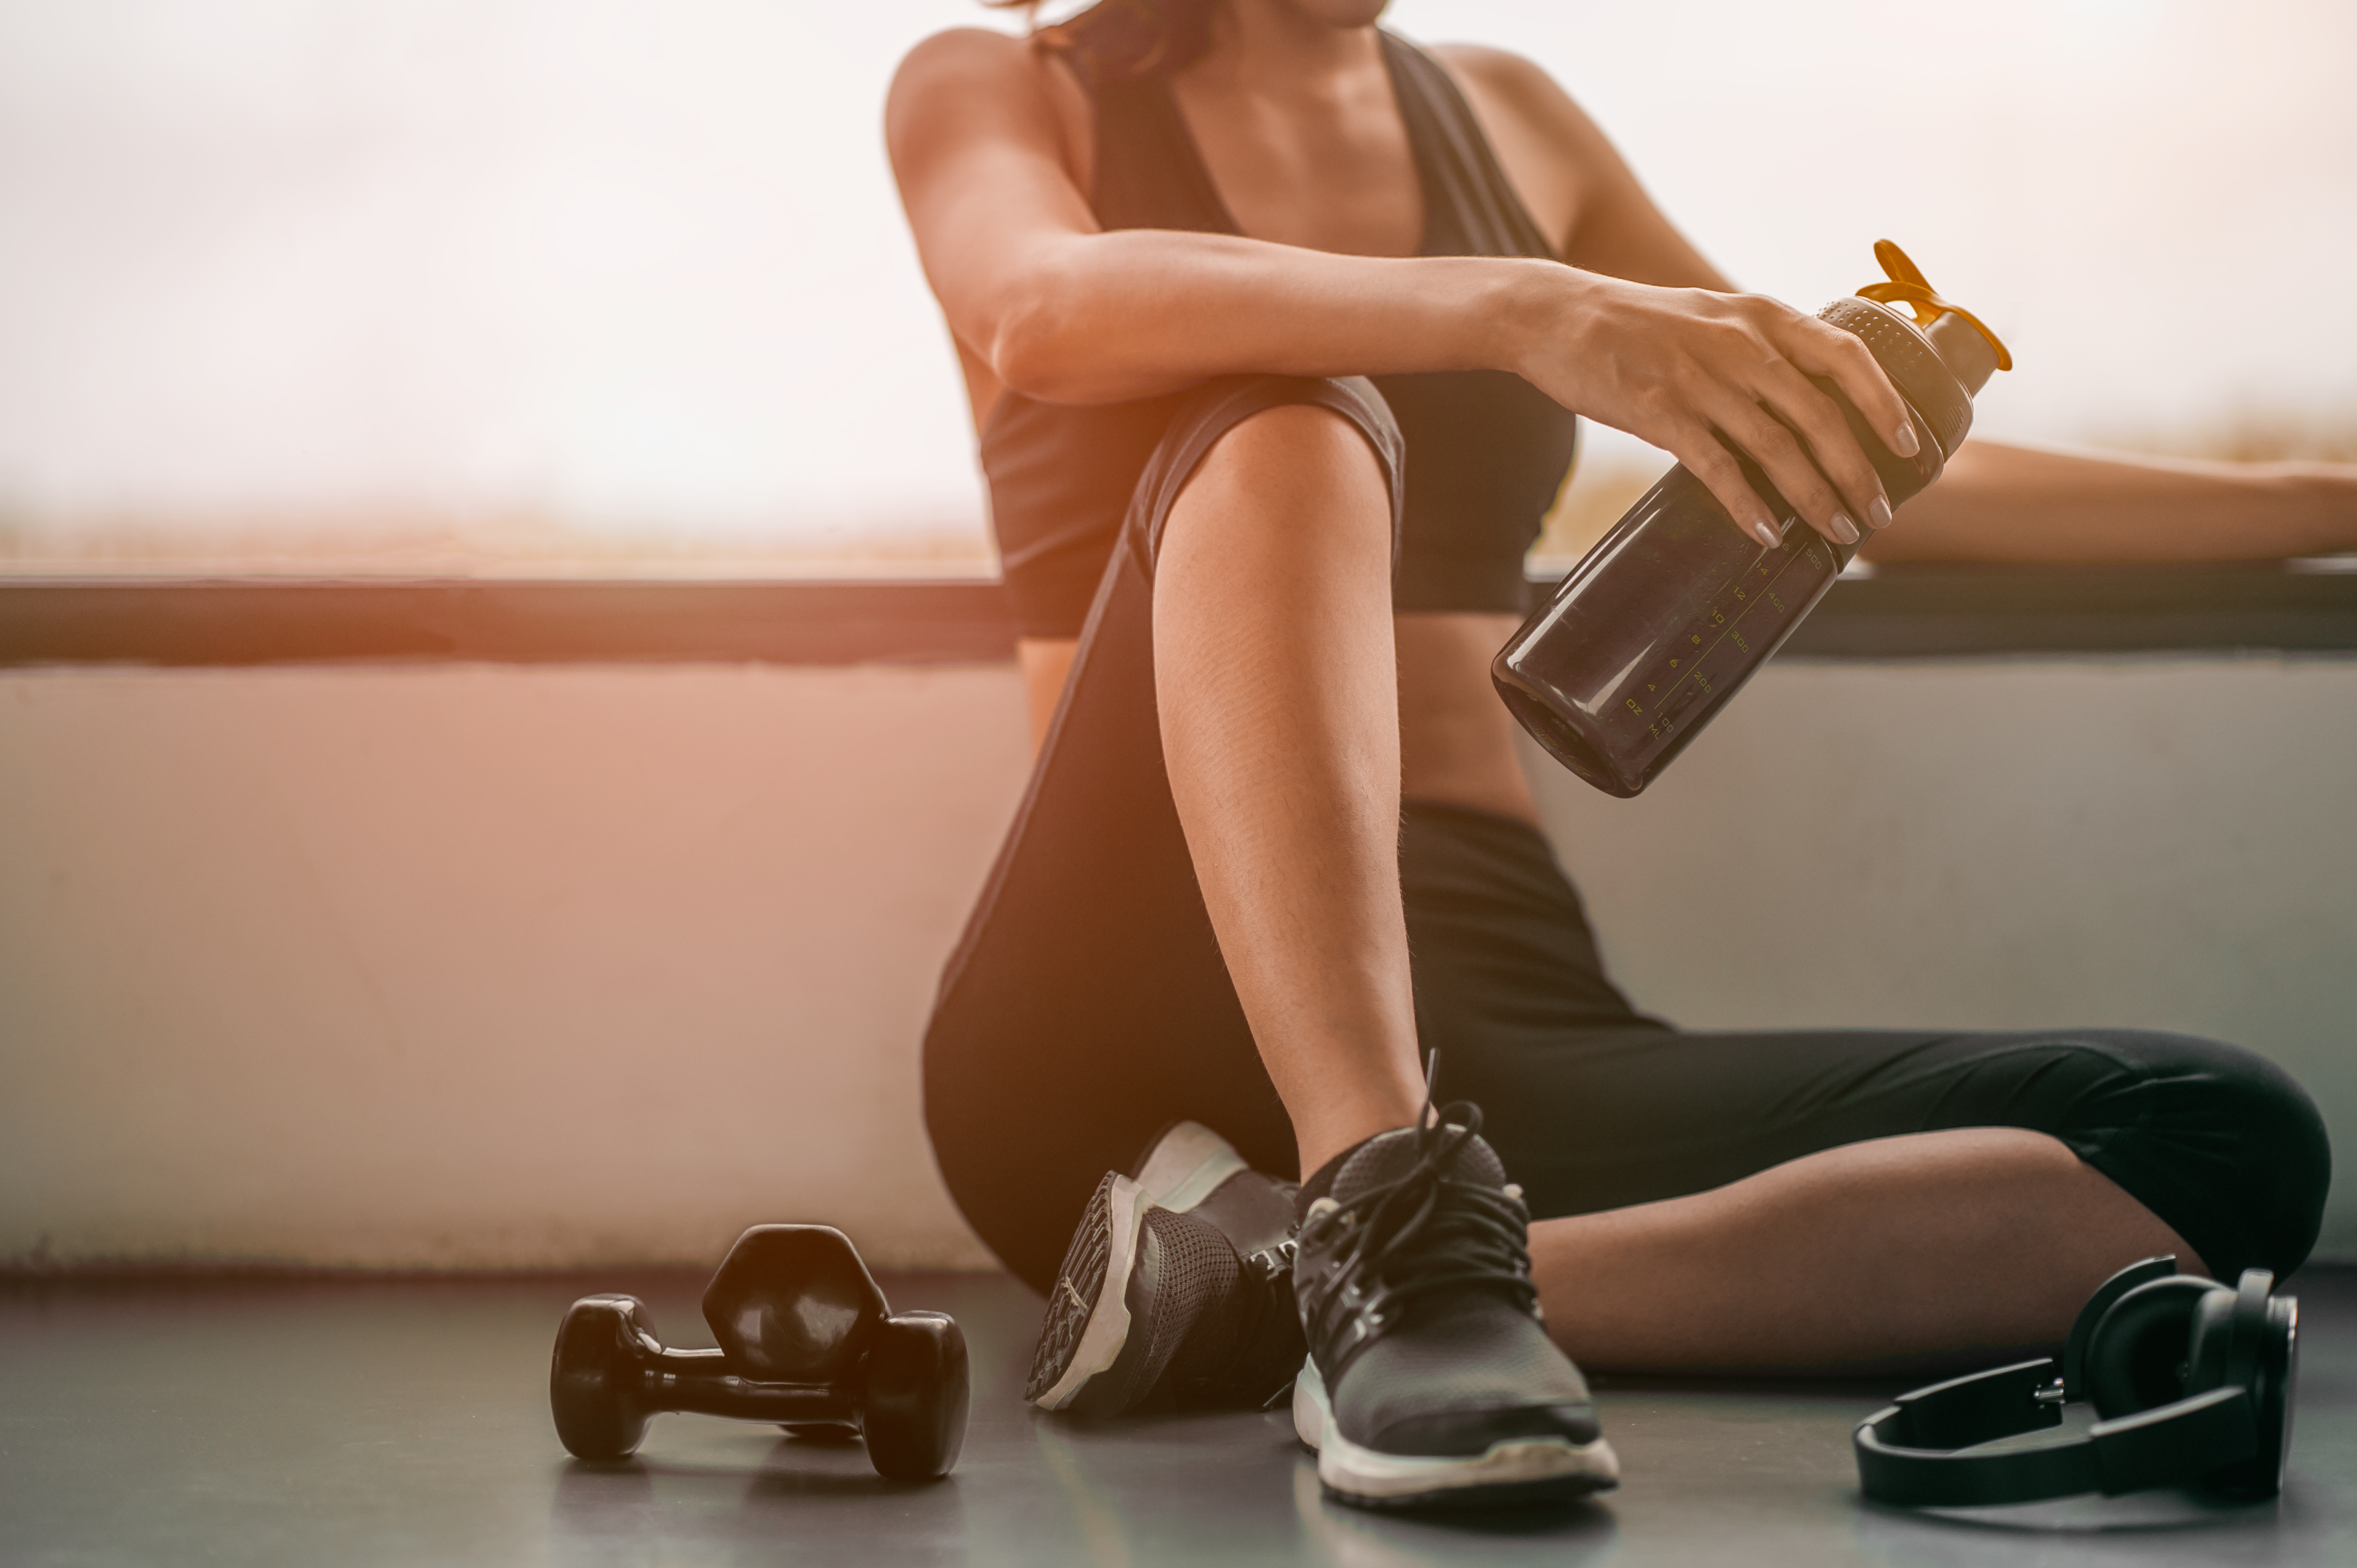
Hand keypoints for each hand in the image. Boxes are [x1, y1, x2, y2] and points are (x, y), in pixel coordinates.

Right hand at [1510, 271, 1919, 549]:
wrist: (1559, 317)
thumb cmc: (1638, 325)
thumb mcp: (1713, 317)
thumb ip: (1760, 349)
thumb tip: (1805, 401)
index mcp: (1761, 316)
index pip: (1845, 354)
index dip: (1884, 402)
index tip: (1909, 445)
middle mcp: (1740, 344)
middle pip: (1820, 413)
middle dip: (1857, 470)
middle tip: (1876, 511)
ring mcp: (1700, 378)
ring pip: (1777, 446)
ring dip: (1814, 495)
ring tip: (1837, 529)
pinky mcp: (1659, 412)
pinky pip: (1716, 467)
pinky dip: (1747, 505)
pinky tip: (1766, 533)